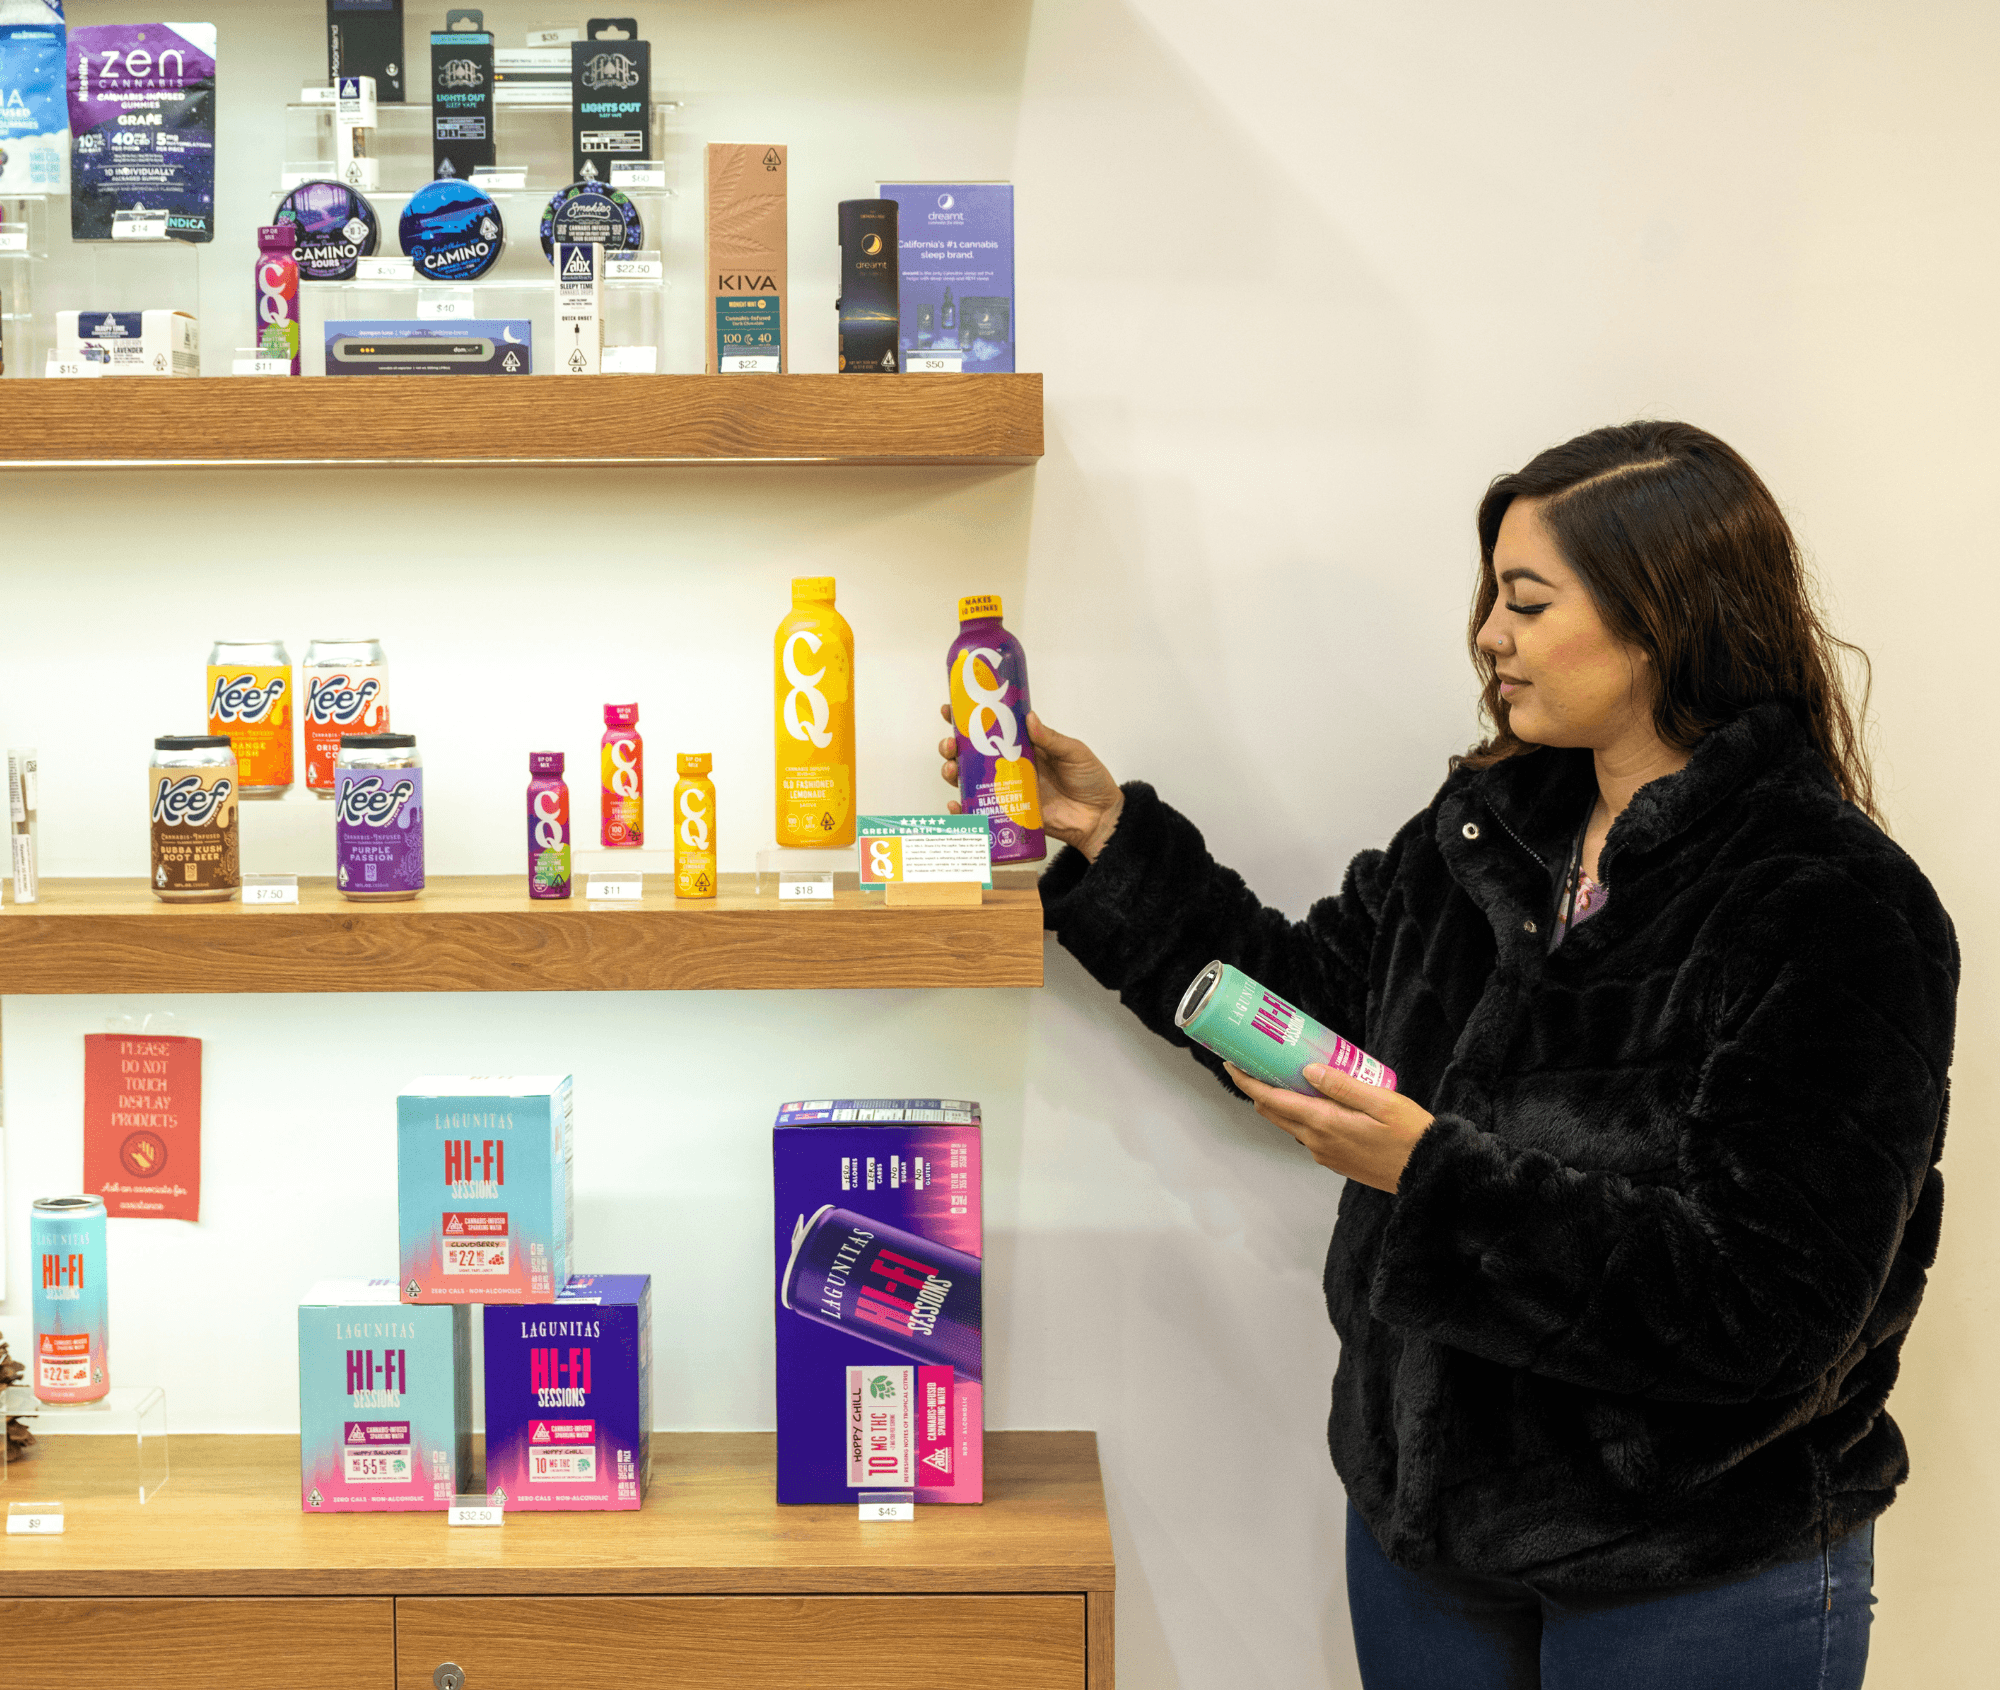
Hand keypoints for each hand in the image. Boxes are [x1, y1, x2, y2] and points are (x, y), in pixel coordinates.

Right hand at [937, 705, 1125, 859]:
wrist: (1099, 818)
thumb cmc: (1090, 782)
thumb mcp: (1074, 753)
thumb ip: (1052, 739)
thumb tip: (1029, 718)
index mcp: (1025, 746)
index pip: (993, 727)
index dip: (970, 718)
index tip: (950, 709)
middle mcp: (1012, 766)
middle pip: (972, 754)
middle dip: (954, 746)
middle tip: (950, 743)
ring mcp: (1008, 789)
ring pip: (971, 779)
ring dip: (954, 772)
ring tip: (951, 768)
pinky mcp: (1009, 813)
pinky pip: (981, 810)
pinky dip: (965, 809)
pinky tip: (957, 804)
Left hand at [1223, 1062, 1432, 1193]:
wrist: (1427, 1173)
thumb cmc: (1411, 1135)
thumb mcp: (1382, 1102)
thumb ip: (1343, 1085)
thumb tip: (1307, 1070)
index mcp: (1324, 1123)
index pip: (1272, 1100)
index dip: (1248, 1081)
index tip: (1232, 1063)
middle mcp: (1317, 1141)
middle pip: (1273, 1111)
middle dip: (1257, 1086)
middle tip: (1253, 1060)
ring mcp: (1324, 1152)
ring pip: (1289, 1122)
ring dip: (1279, 1100)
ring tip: (1282, 1072)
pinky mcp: (1334, 1158)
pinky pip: (1306, 1132)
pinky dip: (1299, 1113)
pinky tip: (1312, 1096)